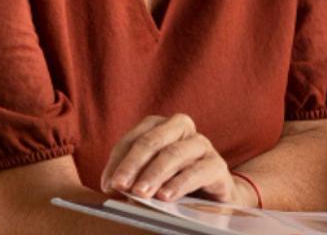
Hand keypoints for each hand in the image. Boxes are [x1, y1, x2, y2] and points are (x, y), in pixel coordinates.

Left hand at [100, 113, 239, 203]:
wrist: (212, 200)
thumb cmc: (174, 184)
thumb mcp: (150, 179)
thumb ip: (133, 178)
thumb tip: (114, 188)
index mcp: (161, 127)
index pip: (135, 138)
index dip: (119, 161)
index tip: (108, 184)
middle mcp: (183, 129)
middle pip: (154, 139)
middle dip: (134, 163)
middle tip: (121, 186)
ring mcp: (202, 145)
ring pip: (175, 153)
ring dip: (154, 173)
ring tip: (141, 193)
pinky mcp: (218, 166)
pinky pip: (199, 170)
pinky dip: (180, 183)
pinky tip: (166, 196)